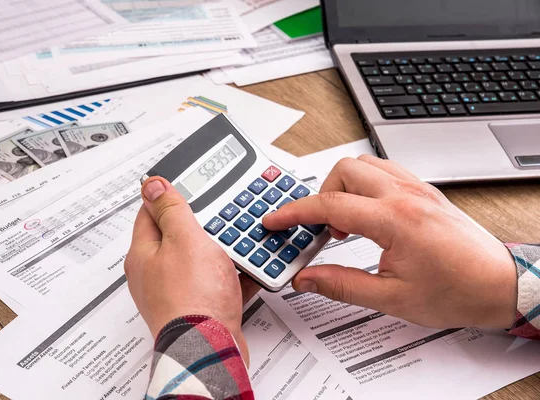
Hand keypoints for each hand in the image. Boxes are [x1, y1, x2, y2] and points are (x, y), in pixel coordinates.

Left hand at [124, 177, 258, 362]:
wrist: (211, 348)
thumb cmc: (194, 299)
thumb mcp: (184, 240)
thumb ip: (171, 210)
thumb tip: (152, 185)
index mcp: (144, 253)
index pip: (149, 212)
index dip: (168, 196)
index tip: (185, 187)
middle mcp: (154, 274)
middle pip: (175, 237)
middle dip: (199, 224)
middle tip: (217, 215)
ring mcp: (175, 292)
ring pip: (198, 260)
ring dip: (218, 251)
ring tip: (236, 242)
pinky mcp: (196, 308)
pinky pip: (213, 284)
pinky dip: (229, 276)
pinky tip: (246, 270)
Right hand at [263, 155, 516, 328]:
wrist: (499, 285)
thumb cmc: (457, 291)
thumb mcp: (391, 298)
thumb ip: (341, 285)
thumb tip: (308, 278)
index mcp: (395, 220)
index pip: (329, 204)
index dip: (294, 212)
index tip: (276, 220)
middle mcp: (405, 195)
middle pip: (344, 171)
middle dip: (321, 196)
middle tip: (321, 228)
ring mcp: (417, 189)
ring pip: (364, 164)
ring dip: (344, 187)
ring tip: (344, 222)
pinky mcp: (424, 191)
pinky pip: (385, 171)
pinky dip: (366, 185)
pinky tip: (367, 213)